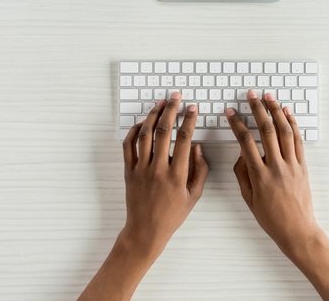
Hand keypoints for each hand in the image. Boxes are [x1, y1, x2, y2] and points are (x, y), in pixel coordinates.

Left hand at [79, 92, 208, 300]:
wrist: (146, 230)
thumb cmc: (172, 214)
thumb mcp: (194, 196)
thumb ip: (200, 170)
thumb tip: (197, 147)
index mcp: (177, 175)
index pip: (184, 140)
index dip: (189, 120)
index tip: (193, 108)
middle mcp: (158, 169)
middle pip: (163, 132)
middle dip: (170, 110)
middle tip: (176, 97)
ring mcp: (141, 169)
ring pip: (144, 135)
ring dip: (152, 116)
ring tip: (160, 103)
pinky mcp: (128, 171)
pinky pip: (128, 146)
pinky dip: (133, 131)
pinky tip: (141, 123)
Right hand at [226, 90, 319, 256]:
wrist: (297, 229)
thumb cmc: (271, 217)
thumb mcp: (248, 198)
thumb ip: (243, 174)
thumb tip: (241, 153)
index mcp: (260, 176)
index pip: (246, 142)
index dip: (237, 124)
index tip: (231, 112)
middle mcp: (276, 167)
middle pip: (267, 131)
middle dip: (258, 109)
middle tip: (251, 95)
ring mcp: (292, 165)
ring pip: (284, 131)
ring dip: (276, 111)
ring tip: (269, 97)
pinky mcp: (303, 166)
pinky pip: (298, 141)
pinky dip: (293, 124)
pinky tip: (287, 113)